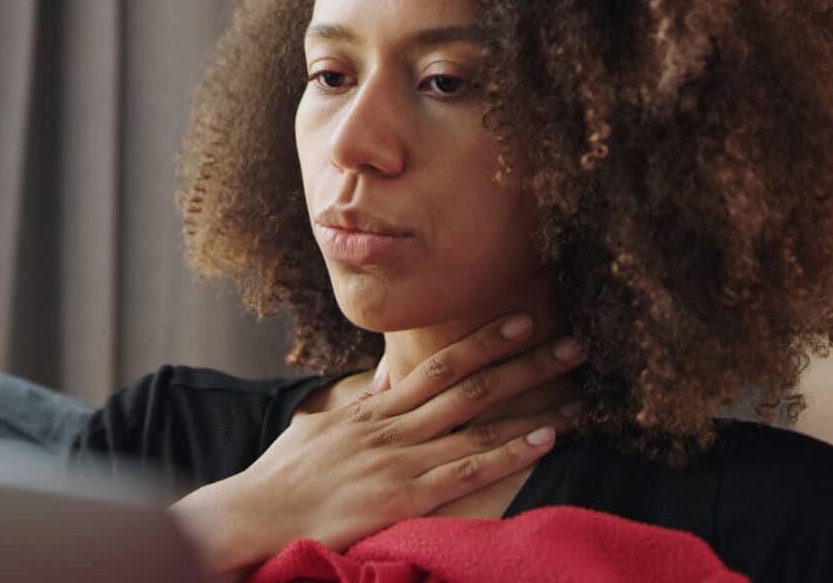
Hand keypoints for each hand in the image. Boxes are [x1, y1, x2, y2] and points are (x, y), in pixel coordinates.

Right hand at [170, 313, 585, 575]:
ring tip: (576, 391)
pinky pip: (464, 470)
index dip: (484, 340)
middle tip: (572, 343)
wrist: (256, 511)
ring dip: (528, 403)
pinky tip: (542, 440)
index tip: (522, 320)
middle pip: (468, 383)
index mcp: (375, 407)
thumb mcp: (322, 423)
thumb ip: (362, 399)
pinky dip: (507, 454)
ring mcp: (398, 457)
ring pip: (475, 421)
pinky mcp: (402, 494)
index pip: (438, 363)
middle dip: (523, 362)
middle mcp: (392, 424)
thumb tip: (388, 374)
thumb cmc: (287, 473)